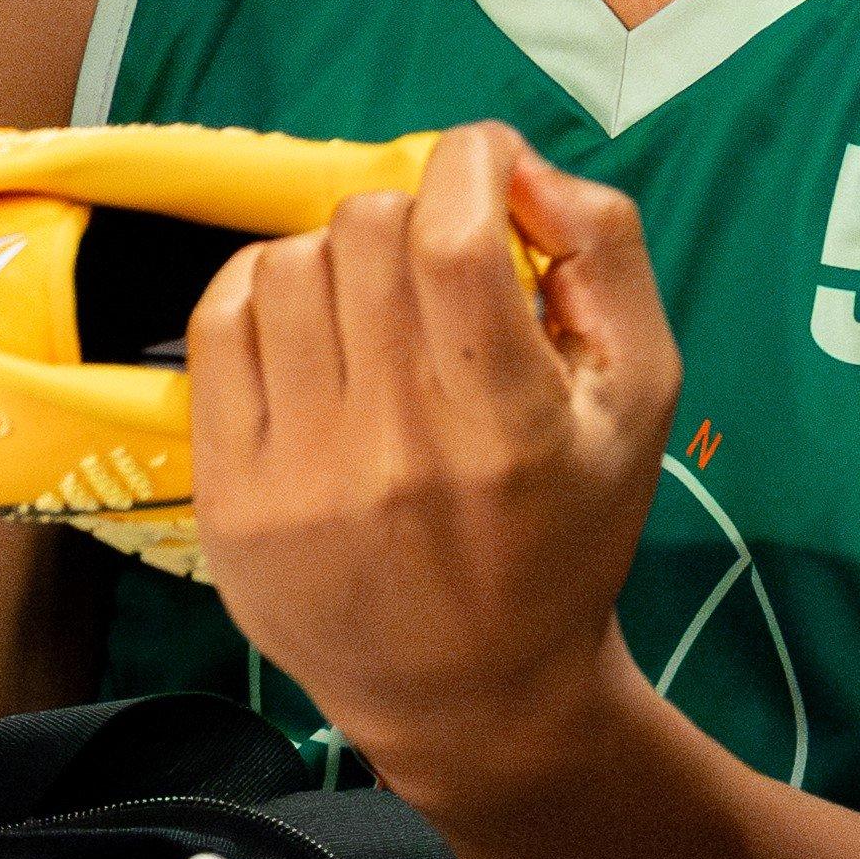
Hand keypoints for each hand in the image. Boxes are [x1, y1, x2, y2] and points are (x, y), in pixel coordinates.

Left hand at [186, 122, 677, 802]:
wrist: (477, 696)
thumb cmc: (566, 536)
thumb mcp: (640, 399)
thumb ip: (606, 254)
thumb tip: (518, 166)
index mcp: (505, 424)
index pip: (452, 229)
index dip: (471, 162)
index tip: (486, 170)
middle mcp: (393, 449)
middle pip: (367, 230)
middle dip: (414, 218)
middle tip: (438, 268)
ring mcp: (297, 476)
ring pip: (288, 265)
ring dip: (338, 260)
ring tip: (375, 313)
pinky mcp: (230, 497)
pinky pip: (219, 324)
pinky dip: (264, 294)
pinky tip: (308, 327)